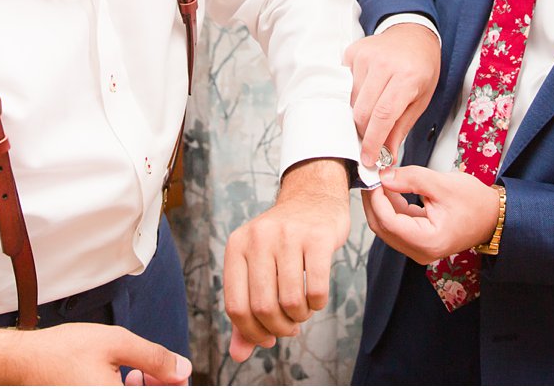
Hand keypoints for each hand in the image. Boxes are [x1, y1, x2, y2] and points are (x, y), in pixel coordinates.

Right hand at [0, 323, 190, 384]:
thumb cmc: (64, 351)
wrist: (24, 361)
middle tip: (157, 371)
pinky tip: (123, 379)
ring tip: (138, 372)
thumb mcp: (116, 343)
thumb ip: (154, 358)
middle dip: (158, 387)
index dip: (174, 385)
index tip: (175, 373)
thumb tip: (182, 369)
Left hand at [223, 158, 350, 361]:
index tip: (267, 338)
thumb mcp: (256, 267)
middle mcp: (258, 238)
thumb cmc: (282, 241)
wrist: (312, 198)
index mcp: (236, 246)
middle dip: (279, 328)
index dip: (252, 332)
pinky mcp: (318, 237)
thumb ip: (246, 310)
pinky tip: (316, 298)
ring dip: (300, 317)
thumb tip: (239, 354)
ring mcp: (288, 235)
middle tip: (290, 327)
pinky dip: (318, 304)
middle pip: (263, 307)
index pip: (235, 307)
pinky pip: (317, 289)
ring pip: (291, 301)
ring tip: (303, 310)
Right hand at [343, 23, 440, 169]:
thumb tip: (387, 155)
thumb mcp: (421, 99)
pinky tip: (367, 91)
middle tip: (371, 141)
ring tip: (373, 111)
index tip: (369, 158)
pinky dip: (353, 96)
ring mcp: (365, 56)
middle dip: (365, 133)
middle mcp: (384, 64)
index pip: (383, 116)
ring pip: (351, 101)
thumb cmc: (422, 67)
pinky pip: (345, 85)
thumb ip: (401, 128)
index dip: (373, 142)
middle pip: (363, 111)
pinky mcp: (352, 53)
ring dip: (360, 114)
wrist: (413, 34)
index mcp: (407, 77)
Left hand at [362, 166, 498, 265]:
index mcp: (427, 241)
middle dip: (374, 200)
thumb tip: (384, 176)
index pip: (388, 221)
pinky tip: (392, 189)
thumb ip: (411, 178)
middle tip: (372, 175)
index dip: (376, 197)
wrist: (494, 216)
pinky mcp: (419, 242)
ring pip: (387, 226)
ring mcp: (419, 249)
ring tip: (382, 179)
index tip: (373, 176)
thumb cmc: (476, 203)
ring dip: (381, 203)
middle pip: (382, 227)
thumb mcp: (442, 184)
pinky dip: (392, 207)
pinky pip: (397, 225)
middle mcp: (420, 251)